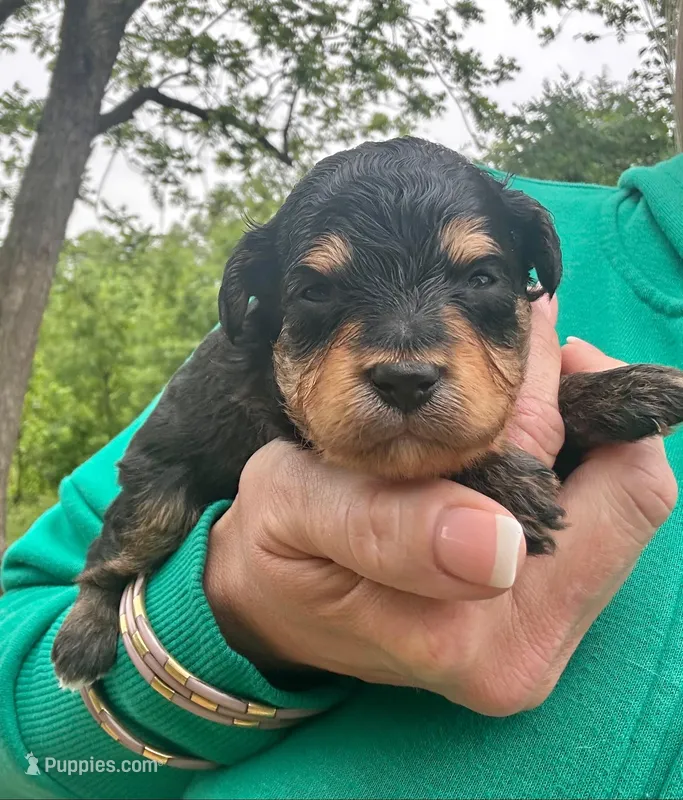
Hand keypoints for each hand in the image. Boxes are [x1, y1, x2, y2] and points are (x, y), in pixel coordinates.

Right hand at [204, 306, 676, 714]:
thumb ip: (384, 527)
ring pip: (621, 506)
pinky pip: (599, 523)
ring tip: (503, 395)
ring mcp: (538, 640)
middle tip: (514, 354)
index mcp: (468, 638)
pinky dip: (567, 464)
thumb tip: (498, 548)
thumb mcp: (299, 513)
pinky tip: (508, 437)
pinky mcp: (539, 624)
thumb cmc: (279, 547)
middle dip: (578, 408)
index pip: (606, 490)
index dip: (573, 392)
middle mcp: (524, 652)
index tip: (521, 338)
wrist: (276, 603)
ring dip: (574, 436)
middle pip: (627, 495)